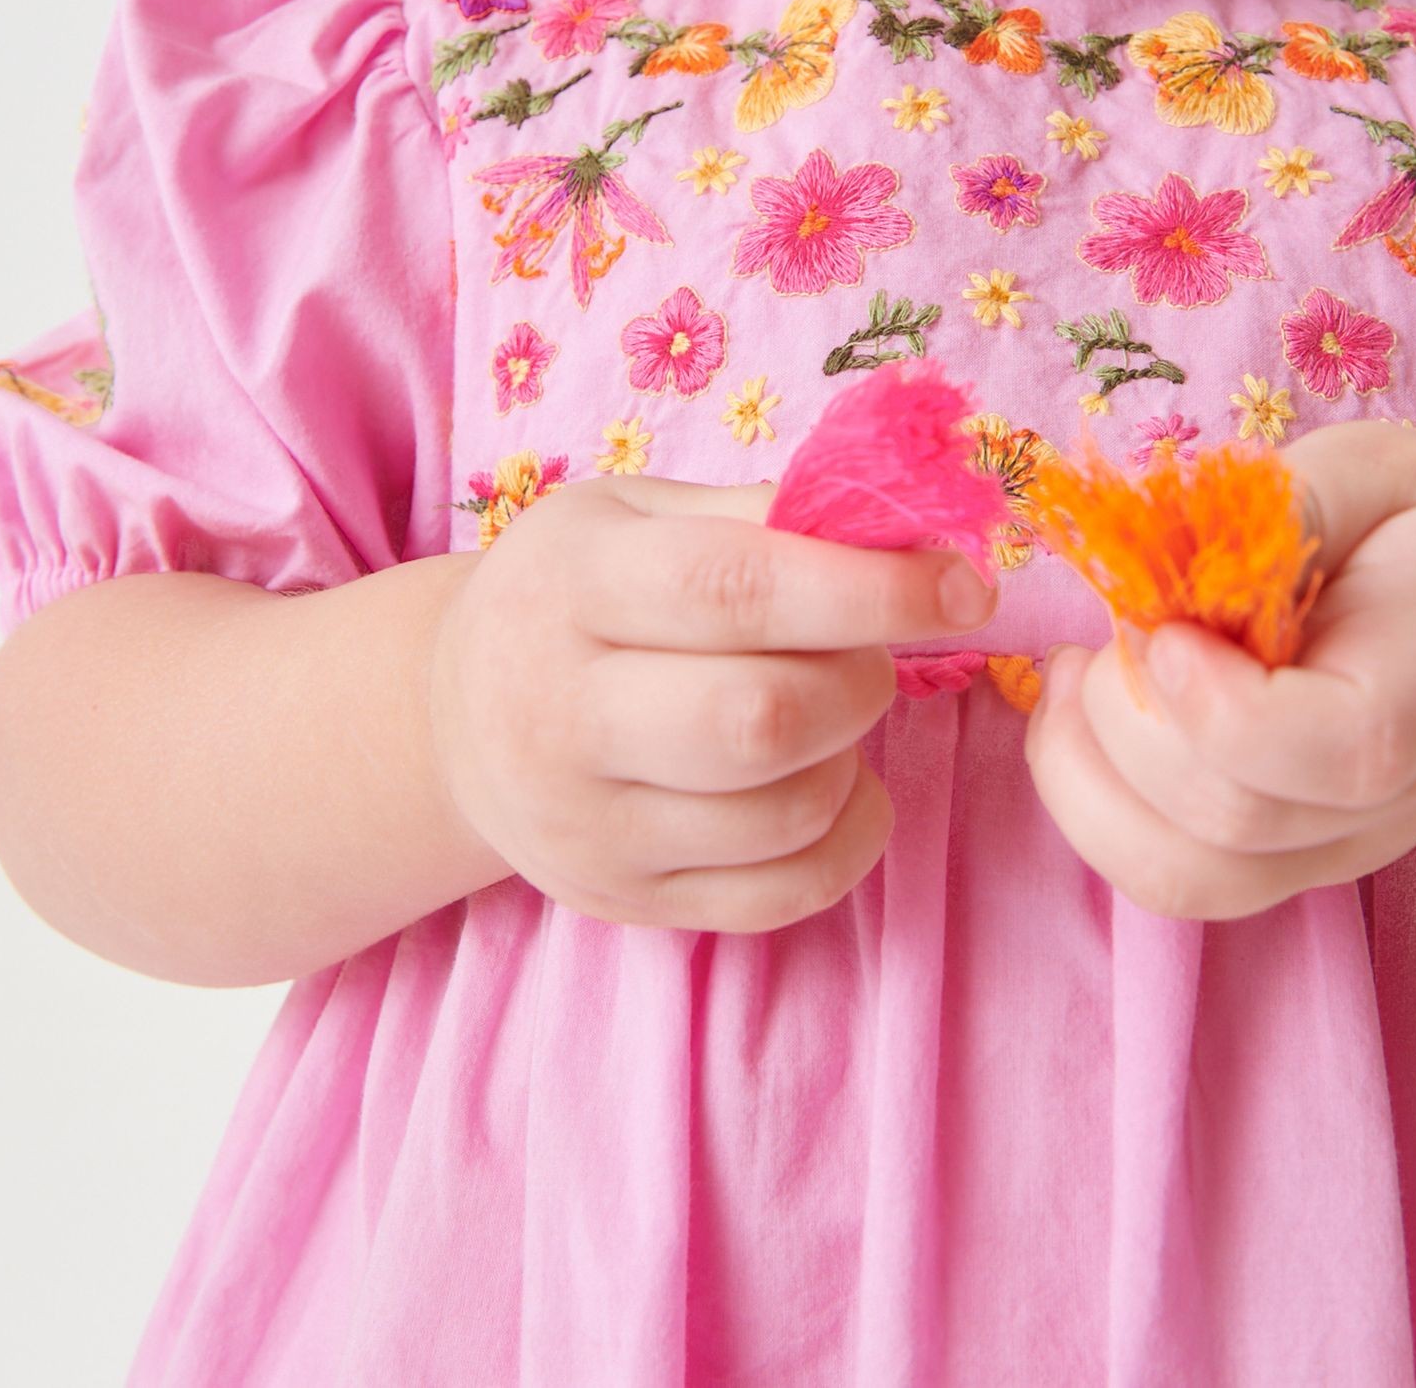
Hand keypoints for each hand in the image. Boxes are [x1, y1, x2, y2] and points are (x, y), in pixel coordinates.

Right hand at [427, 469, 996, 932]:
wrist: (450, 715)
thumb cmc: (573, 591)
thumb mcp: (634, 514)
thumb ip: (758, 513)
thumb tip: (899, 525)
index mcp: (573, 585)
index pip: (736, 590)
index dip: (870, 590)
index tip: (965, 585)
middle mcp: (563, 713)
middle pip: (762, 718)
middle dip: (861, 678)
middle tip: (866, 650)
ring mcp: (587, 825)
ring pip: (783, 811)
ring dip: (852, 754)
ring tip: (828, 709)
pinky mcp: (621, 902)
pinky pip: (780, 895)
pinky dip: (847, 837)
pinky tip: (835, 783)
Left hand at [1022, 417, 1415, 920]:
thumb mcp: (1385, 471)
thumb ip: (1302, 496)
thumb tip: (1194, 542)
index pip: (1350, 749)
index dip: (1232, 709)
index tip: (1168, 629)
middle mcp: (1392, 794)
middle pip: (1240, 816)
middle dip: (1132, 719)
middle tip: (1117, 626)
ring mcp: (1335, 846)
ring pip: (1189, 873)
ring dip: (1089, 772)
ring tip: (1076, 673)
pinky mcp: (1278, 866)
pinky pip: (1169, 878)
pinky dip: (1088, 803)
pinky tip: (1081, 715)